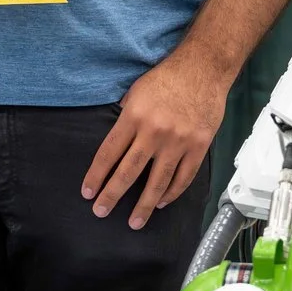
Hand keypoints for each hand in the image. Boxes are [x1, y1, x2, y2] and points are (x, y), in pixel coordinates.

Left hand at [82, 50, 229, 228]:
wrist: (203, 68)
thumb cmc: (167, 77)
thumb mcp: (136, 91)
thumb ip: (125, 117)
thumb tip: (117, 141)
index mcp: (134, 116)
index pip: (109, 153)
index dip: (96, 175)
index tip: (88, 192)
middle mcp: (154, 132)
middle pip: (129, 172)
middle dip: (112, 195)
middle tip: (101, 212)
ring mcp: (178, 142)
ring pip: (157, 182)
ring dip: (144, 205)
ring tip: (134, 222)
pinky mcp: (198, 147)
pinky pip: (183, 177)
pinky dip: (172, 193)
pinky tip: (162, 202)